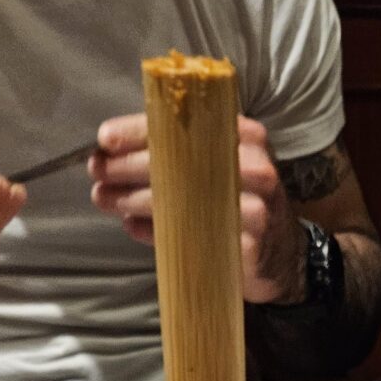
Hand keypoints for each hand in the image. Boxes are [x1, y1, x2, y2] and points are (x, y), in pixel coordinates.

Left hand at [91, 114, 306, 303]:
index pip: (186, 124)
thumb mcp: (223, 168)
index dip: (138, 131)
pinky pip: (191, 237)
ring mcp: (255, 208)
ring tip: (108, 200)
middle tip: (98, 172)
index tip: (104, 139)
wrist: (283, 255)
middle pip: (179, 160)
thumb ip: (180, 157)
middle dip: (127, 166)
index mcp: (245, 136)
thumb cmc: (240, 204)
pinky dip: (156, 233)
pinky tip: (134, 228)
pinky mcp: (249, 245)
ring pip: (181, 200)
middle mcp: (254, 166)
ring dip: (135, 199)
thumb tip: (111, 154)